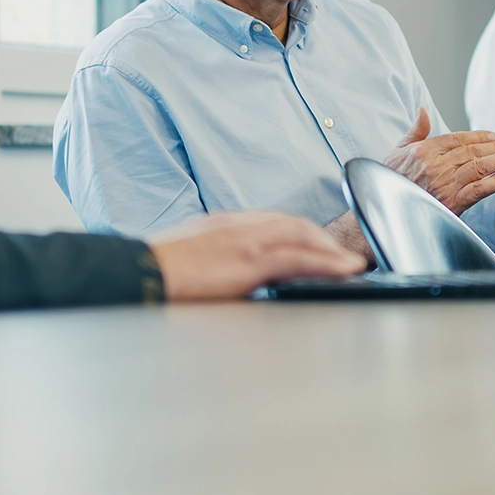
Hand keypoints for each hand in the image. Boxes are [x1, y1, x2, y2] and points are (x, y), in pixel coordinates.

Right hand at [148, 212, 365, 300]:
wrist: (142, 271)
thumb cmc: (156, 271)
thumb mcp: (188, 255)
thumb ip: (212, 257)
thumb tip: (222, 271)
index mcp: (223, 223)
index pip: (272, 222)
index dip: (299, 234)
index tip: (315, 246)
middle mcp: (239, 225)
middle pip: (293, 225)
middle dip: (322, 240)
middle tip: (342, 257)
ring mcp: (247, 240)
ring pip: (303, 237)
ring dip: (332, 251)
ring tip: (352, 266)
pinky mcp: (252, 260)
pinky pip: (301, 258)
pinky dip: (328, 262)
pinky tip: (345, 270)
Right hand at [382, 108, 494, 214]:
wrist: (387, 211)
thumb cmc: (391, 180)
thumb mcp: (398, 151)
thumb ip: (415, 131)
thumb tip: (423, 111)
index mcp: (425, 151)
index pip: (458, 139)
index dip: (479, 136)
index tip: (494, 136)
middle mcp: (437, 165)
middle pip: (473, 152)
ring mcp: (446, 184)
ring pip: (479, 167)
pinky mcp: (452, 203)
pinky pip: (479, 190)